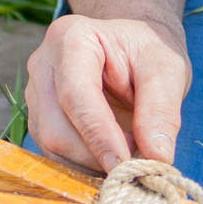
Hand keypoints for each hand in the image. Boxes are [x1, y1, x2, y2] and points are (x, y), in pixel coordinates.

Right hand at [25, 13, 191, 170]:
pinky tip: (112, 154)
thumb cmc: (147, 53)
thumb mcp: (166, 69)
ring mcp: (36, 95)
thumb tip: (156, 156)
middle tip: (138, 161)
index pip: (75, 94)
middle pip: (56, 129)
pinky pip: (55, 155)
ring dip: (92, 163)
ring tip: (129, 154)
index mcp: (71, 38)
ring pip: (53, 147)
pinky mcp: (39, 120)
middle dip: (97, 155)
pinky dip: (86, 165)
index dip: (99, 135)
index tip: (126, 165)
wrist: (132, 51)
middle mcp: (43, 65)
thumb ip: (162, 109)